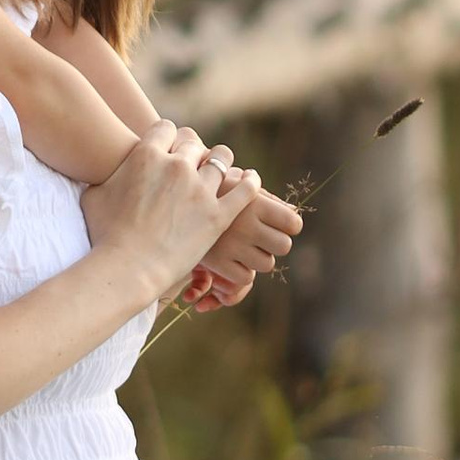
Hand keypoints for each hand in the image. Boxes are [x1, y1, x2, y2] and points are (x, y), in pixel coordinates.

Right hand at [81, 121, 251, 301]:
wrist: (127, 268)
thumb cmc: (105, 235)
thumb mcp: (94, 196)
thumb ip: (104, 177)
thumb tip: (100, 172)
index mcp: (147, 155)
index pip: (166, 128)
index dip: (168, 137)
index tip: (169, 147)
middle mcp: (177, 166)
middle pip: (194, 142)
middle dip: (192, 149)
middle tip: (192, 160)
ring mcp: (200, 190)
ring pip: (222, 158)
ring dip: (220, 161)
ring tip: (222, 168)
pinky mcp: (218, 215)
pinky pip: (244, 190)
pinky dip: (250, 182)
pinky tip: (251, 179)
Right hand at [182, 170, 300, 309]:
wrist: (166, 200)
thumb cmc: (205, 188)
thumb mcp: (234, 181)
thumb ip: (264, 196)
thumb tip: (293, 211)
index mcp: (254, 201)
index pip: (294, 222)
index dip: (288, 224)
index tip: (276, 222)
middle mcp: (247, 224)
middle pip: (284, 246)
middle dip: (274, 243)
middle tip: (259, 236)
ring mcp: (233, 246)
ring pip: (266, 264)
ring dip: (257, 258)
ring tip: (241, 246)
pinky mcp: (218, 264)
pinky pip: (244, 278)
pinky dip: (239, 272)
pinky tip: (229, 258)